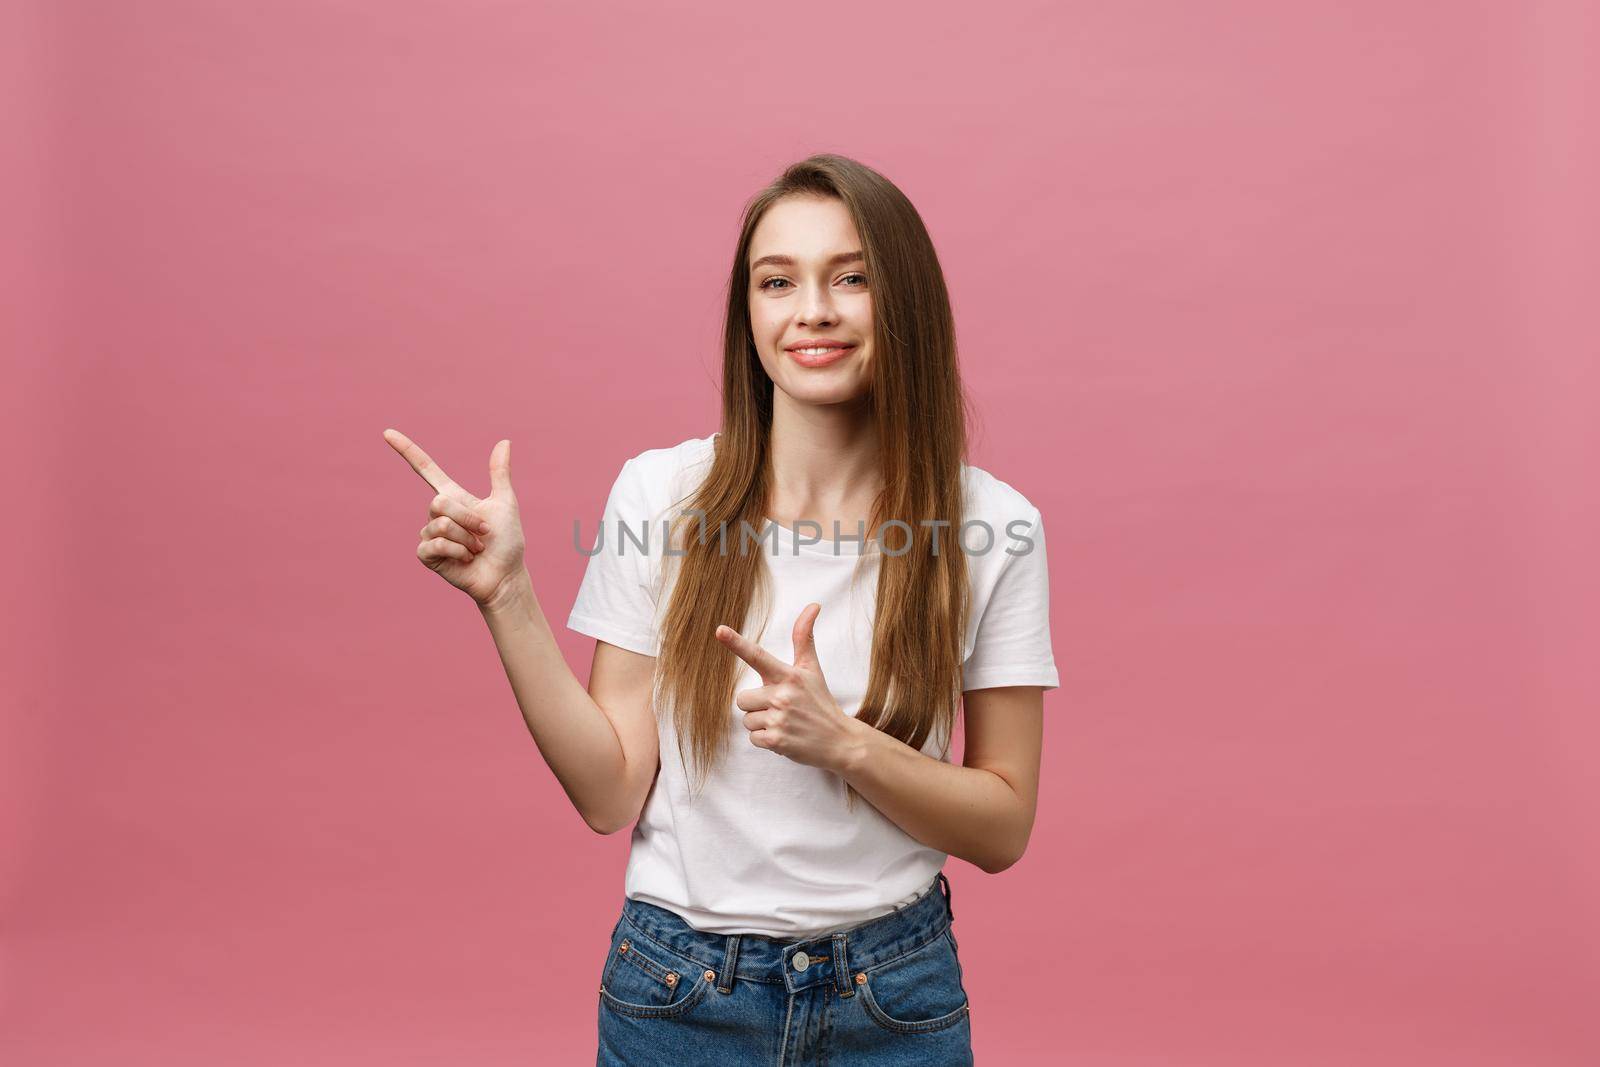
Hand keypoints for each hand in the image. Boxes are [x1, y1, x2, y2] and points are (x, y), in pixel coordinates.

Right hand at [383, 428, 527, 607]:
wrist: (505, 575)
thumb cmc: (507, 542)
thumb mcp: (504, 503)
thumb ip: (499, 473)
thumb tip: (504, 442)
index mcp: (454, 497)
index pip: (426, 469)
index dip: (407, 451)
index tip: (387, 432)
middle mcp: (438, 514)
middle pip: (439, 502)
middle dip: (467, 518)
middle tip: (483, 534)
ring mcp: (430, 534)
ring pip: (440, 524)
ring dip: (466, 539)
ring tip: (476, 550)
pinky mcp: (427, 555)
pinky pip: (435, 544)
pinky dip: (457, 552)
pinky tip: (465, 560)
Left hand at [716, 603, 860, 772]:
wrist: (839, 740)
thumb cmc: (820, 701)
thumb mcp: (812, 669)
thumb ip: (804, 638)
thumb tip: (813, 605)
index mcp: (789, 675)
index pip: (758, 656)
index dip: (736, 643)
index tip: (720, 630)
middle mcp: (783, 695)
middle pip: (742, 698)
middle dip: (756, 705)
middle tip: (780, 708)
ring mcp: (779, 719)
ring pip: (747, 719)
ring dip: (761, 723)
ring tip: (785, 723)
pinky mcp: (776, 741)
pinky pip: (752, 738)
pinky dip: (765, 740)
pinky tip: (784, 736)